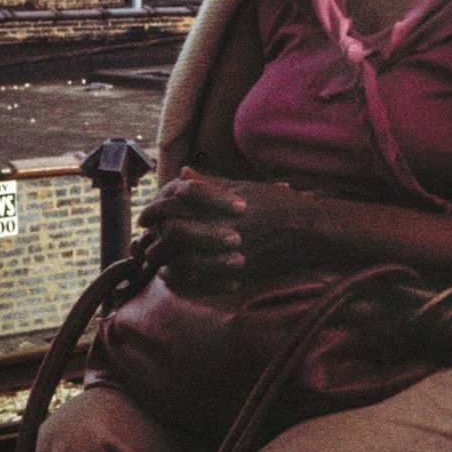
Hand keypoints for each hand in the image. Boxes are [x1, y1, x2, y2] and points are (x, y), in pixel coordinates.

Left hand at [138, 168, 310, 288]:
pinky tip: (175, 274)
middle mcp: (218, 223)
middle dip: (153, 239)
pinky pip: (196, 278)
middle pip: (170, 232)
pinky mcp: (233, 269)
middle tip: (146, 243)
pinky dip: (179, 278)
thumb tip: (183, 172)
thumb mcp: (242, 187)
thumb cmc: (274, 203)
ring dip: (162, 260)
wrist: (305, 228)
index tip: (146, 218)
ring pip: (179, 258)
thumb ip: (209, 183)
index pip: (171, 204)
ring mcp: (226, 248)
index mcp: (216, 201)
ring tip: (157, 260)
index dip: (153, 212)